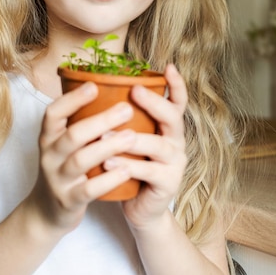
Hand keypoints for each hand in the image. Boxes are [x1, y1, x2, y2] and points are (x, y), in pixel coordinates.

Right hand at [26, 82, 138, 235]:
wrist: (48, 212)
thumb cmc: (66, 168)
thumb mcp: (64, 144)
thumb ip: (81, 122)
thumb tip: (111, 89)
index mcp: (49, 137)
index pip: (53, 113)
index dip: (72, 99)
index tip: (95, 85)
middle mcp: (49, 156)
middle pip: (72, 135)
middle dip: (100, 121)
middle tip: (127, 109)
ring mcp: (57, 179)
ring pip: (80, 161)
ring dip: (107, 147)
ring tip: (132, 136)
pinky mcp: (68, 201)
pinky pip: (88, 190)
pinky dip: (108, 179)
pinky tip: (126, 170)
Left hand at [109, 64, 187, 229]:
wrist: (139, 208)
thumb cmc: (130, 167)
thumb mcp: (130, 139)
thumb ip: (125, 119)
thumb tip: (98, 88)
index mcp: (167, 127)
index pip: (177, 101)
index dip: (176, 84)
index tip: (168, 66)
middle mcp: (176, 141)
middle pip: (173, 117)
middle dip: (154, 103)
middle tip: (135, 91)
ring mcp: (175, 163)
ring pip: (158, 145)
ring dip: (133, 138)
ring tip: (107, 134)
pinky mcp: (168, 183)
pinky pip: (149, 172)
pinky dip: (128, 166)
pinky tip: (108, 162)